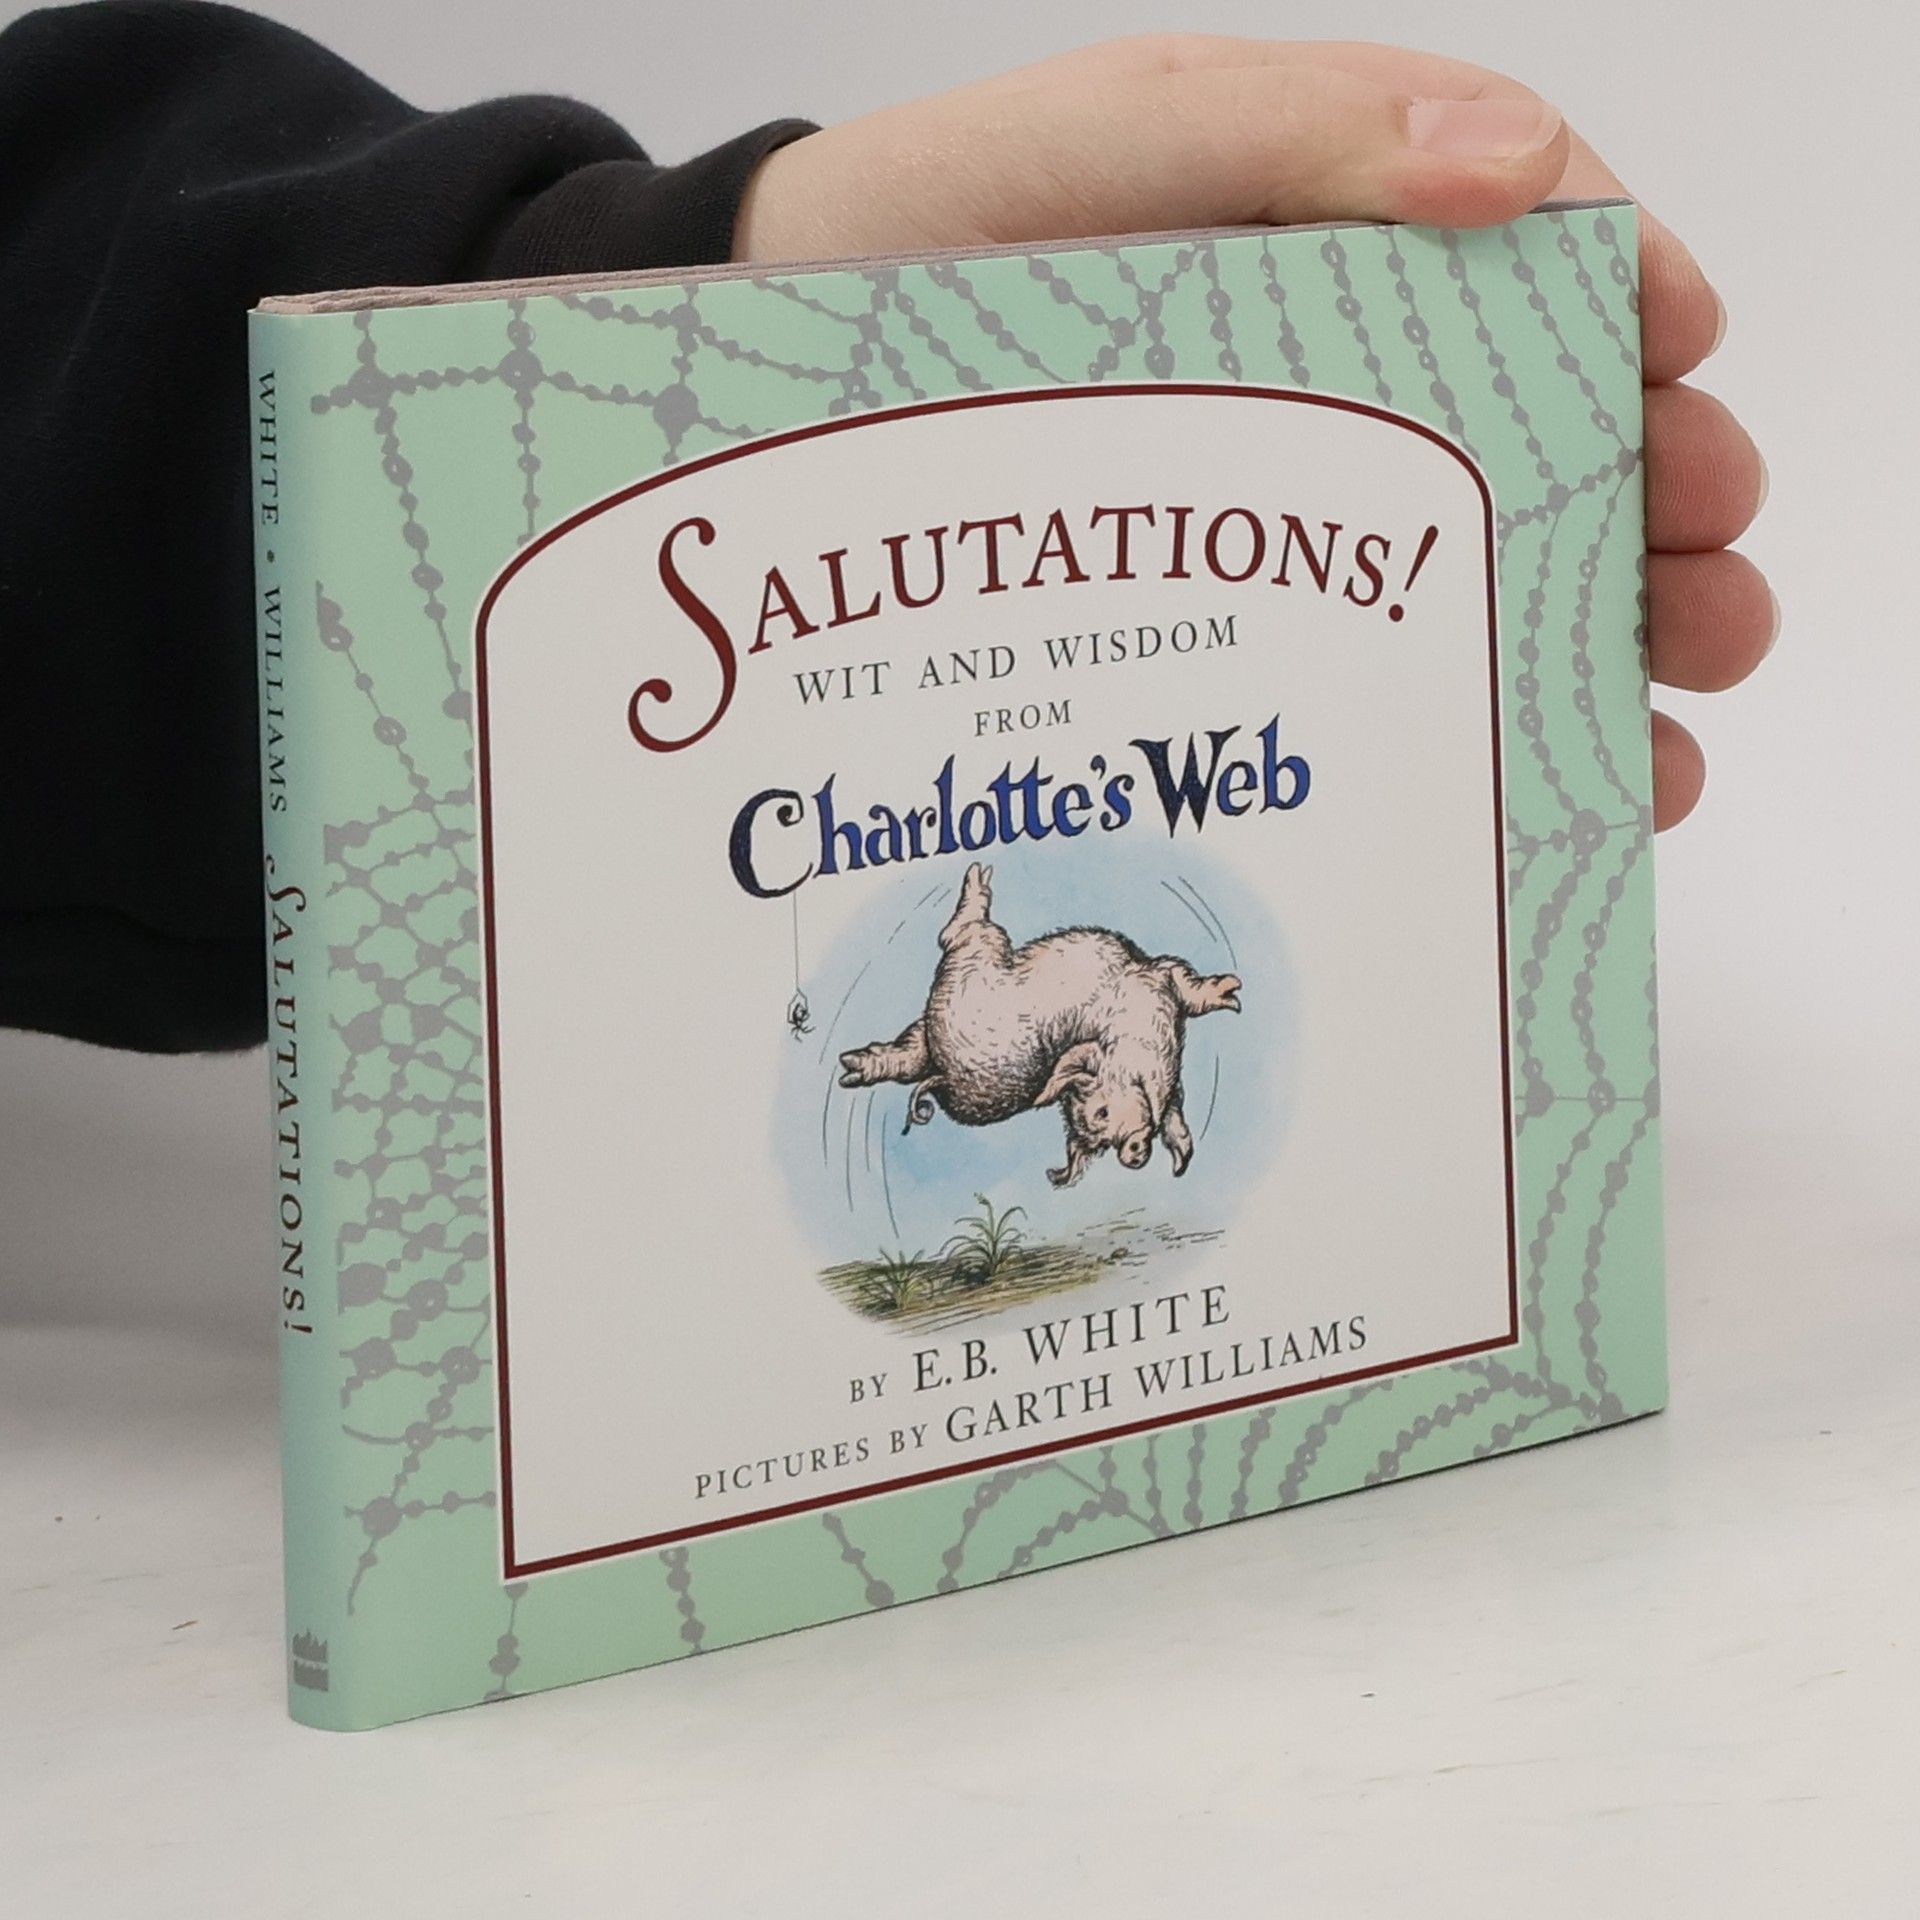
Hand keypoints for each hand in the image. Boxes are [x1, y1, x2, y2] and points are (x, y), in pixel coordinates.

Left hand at [736, 37, 1770, 829]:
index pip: (1523, 262)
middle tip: (1711, 603)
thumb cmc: (922, 240)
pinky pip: (1352, 686)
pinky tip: (1528, 794)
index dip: (1626, 311)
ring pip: (1466, 589)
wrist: (758, 377)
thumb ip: (1292, 132)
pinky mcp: (1198, 630)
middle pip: (1529, 448)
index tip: (1687, 365)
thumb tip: (1519, 164)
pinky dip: (1458, 744)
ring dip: (1586, 663)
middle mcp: (1317, 385)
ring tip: (1658, 740)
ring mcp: (1262, 519)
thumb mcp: (1105, 147)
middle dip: (1647, 525)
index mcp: (1323, 237)